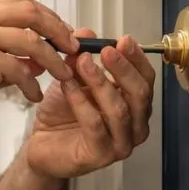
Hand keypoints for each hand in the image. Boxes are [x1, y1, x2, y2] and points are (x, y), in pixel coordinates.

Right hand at [0, 0, 80, 140]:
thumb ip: (1, 47)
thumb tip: (38, 55)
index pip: (18, 0)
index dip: (45, 14)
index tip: (60, 30)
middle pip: (30, 11)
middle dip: (57, 29)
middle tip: (71, 47)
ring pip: (32, 40)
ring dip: (53, 59)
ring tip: (62, 74)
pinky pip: (22, 70)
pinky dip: (33, 84)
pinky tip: (33, 95)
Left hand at [23, 28, 155, 179]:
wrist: (41, 144)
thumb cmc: (63, 114)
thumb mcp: (73, 78)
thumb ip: (82, 57)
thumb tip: (86, 33)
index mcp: (135, 106)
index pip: (146, 80)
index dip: (137, 59)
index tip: (124, 40)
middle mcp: (134, 126)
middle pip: (139, 94)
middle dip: (123, 69)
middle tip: (107, 50)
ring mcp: (121, 144)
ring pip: (119, 109)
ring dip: (100, 82)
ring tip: (82, 62)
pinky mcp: (100, 156)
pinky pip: (94, 124)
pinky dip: (81, 101)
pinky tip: (68, 85)